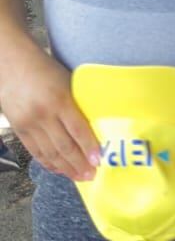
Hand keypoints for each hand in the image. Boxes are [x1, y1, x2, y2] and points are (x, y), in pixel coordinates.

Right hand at [0, 49, 99, 180]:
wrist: (10, 63)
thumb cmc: (44, 69)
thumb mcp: (66, 82)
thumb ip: (77, 104)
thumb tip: (95, 126)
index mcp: (59, 99)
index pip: (78, 130)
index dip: (89, 148)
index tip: (99, 161)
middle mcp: (43, 114)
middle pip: (64, 146)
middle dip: (79, 164)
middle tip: (92, 176)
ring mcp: (28, 123)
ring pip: (49, 153)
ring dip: (65, 168)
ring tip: (79, 177)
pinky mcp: (18, 128)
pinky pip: (35, 151)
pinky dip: (47, 163)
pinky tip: (59, 169)